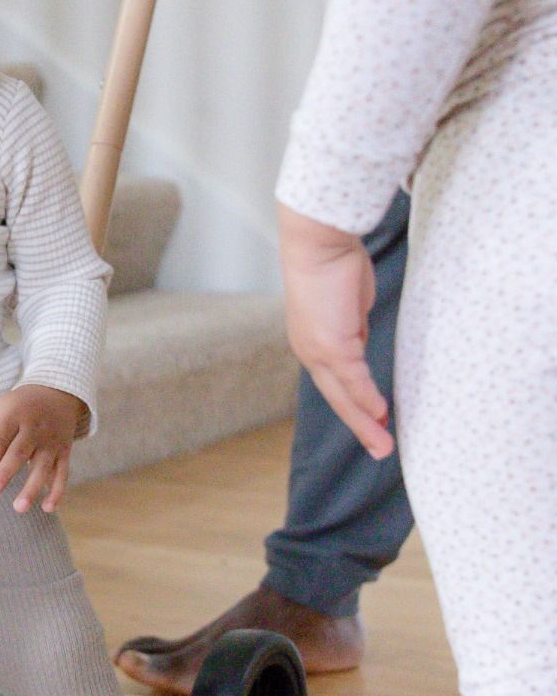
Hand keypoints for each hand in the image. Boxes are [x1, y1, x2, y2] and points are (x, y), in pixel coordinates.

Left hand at [0, 383, 83, 512]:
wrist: (60, 393)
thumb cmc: (23, 403)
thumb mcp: (1, 405)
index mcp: (16, 416)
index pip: (1, 438)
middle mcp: (35, 429)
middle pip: (20, 453)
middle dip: (7, 473)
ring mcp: (51, 442)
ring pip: (43, 467)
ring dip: (33, 488)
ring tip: (19, 507)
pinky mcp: (64, 452)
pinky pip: (62, 473)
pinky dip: (57, 491)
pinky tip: (47, 508)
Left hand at [278, 201, 393, 458]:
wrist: (318, 245)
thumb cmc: (333, 267)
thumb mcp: (347, 306)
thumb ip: (352, 328)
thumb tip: (359, 341)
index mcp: (312, 344)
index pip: (334, 383)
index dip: (354, 405)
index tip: (374, 422)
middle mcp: (310, 352)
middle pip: (337, 398)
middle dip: (360, 425)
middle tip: (380, 450)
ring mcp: (318, 350)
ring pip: (343, 396)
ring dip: (365, 422)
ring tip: (384, 445)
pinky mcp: (331, 344)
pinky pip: (353, 378)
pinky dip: (367, 398)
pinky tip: (381, 414)